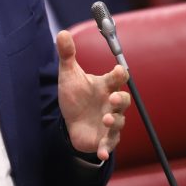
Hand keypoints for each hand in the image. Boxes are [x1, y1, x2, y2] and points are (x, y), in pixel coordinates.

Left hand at [56, 30, 130, 160]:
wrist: (70, 122)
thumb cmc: (75, 97)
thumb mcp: (69, 75)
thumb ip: (67, 55)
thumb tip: (61, 33)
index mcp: (106, 86)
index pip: (118, 78)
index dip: (120, 74)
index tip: (118, 70)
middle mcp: (111, 104)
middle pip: (124, 101)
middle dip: (121, 100)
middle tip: (113, 98)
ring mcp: (110, 122)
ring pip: (119, 122)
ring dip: (114, 122)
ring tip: (105, 120)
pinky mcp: (104, 139)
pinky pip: (109, 144)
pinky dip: (106, 148)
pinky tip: (102, 152)